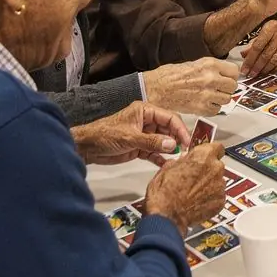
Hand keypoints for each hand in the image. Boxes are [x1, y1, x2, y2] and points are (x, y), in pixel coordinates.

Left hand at [73, 102, 189, 165]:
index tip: (188, 142)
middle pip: (168, 130)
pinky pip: (154, 152)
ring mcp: (144, 135)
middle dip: (177, 140)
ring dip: (170, 150)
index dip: (180, 129)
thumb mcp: (130, 137)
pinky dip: (160, 158)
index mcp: (146, 111)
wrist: (88, 147)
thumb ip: (152, 142)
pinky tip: (166, 165)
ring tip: (179, 160)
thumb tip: (173, 145)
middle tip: (186, 152)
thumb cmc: (106, 135)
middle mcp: (147, 122)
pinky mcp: (140, 147)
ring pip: (163, 142)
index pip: (169, 118)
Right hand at [143, 57, 238, 116]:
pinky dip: (212, 108)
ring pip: (227, 99)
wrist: (155, 88)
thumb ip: (210, 69)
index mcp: (209, 65)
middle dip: (227, 88)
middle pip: (233, 86)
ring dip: (221, 99)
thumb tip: (223, 73)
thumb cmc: (169, 76)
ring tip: (210, 96)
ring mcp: (206, 94)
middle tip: (220, 88)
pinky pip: (216, 110)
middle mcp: (210, 78)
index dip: (231, 76)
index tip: (228, 78)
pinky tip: (204, 103)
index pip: (234, 71)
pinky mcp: (201, 108)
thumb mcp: (193, 63)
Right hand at [144, 141, 226, 234]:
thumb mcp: (166, 168)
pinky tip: (196, 201)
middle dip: (207, 169)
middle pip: (216, 165)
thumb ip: (182, 160)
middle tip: (193, 177)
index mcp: (203, 156)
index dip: (210, 151)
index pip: (217, 146)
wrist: (167, 218)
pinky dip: (210, 197)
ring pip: (217, 181)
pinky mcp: (220, 202)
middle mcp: (215, 169)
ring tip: (193, 192)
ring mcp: (219, 186)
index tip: (206, 155)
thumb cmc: (164, 194)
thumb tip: (184, 160)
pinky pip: (217, 195)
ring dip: (208, 184)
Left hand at [241, 12, 276, 79]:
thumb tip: (243, 54)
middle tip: (250, 74)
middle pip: (265, 55)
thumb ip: (255, 41)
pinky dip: (276, 70)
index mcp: (271, 28)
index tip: (244, 68)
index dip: (249, 59)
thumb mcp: (268, 30)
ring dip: (264, 70)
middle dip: (255, 67)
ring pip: (274, 61)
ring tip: (258, 75)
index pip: (257, 46)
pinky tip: (270, 72)